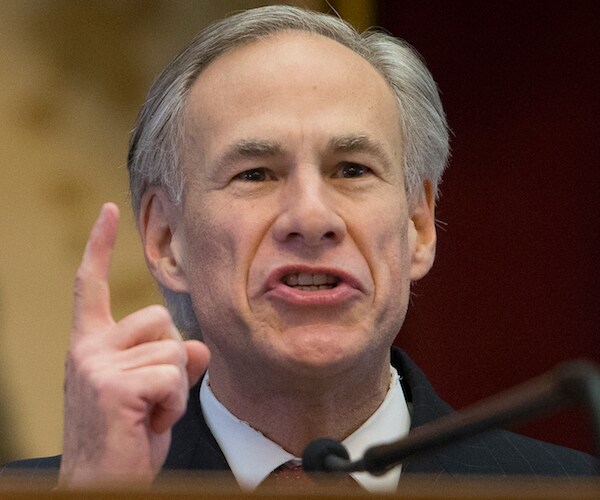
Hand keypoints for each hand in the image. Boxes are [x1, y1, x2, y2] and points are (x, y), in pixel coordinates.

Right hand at [58, 203, 209, 486]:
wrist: (101, 486)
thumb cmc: (126, 439)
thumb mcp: (152, 393)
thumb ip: (173, 362)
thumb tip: (199, 346)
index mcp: (92, 345)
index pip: (92, 285)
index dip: (100, 246)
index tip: (109, 211)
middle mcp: (88, 349)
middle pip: (161, 318)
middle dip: (171, 358)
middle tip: (151, 397)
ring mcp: (96, 366)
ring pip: (174, 348)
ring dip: (174, 386)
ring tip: (149, 413)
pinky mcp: (113, 386)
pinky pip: (175, 375)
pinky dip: (174, 404)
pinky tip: (149, 423)